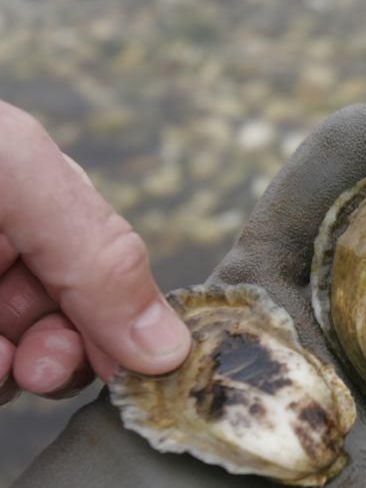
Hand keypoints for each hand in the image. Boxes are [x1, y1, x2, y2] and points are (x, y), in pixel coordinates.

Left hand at [0, 100, 190, 405]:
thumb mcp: (18, 170)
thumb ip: (100, 251)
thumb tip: (172, 346)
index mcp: (42, 207)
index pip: (108, 280)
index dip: (123, 328)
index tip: (133, 367)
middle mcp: (9, 253)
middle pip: (67, 328)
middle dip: (68, 354)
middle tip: (47, 362)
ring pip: (16, 362)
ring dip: (16, 373)